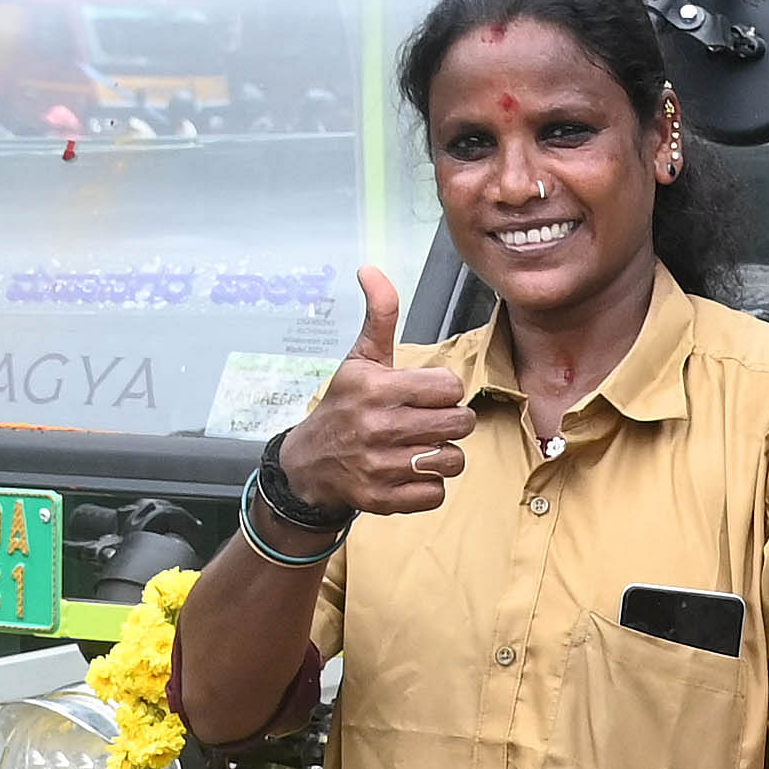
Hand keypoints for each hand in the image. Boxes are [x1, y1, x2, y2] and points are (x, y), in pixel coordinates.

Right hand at [280, 269, 486, 518]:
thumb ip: (379, 315)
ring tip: (421, 446)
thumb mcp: (360, 359)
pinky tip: (410, 471)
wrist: (309, 464)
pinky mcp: (383, 499)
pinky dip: (429, 485)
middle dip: (450, 422)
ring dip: (442, 454)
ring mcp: (380, 466)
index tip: (426, 394)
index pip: (450, 387)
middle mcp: (378, 427)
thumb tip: (370, 268)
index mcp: (377, 389)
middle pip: (459, 424)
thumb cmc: (344, 406)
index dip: (444, 390)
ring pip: (452, 460)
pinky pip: (437, 493)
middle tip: (429, 421)